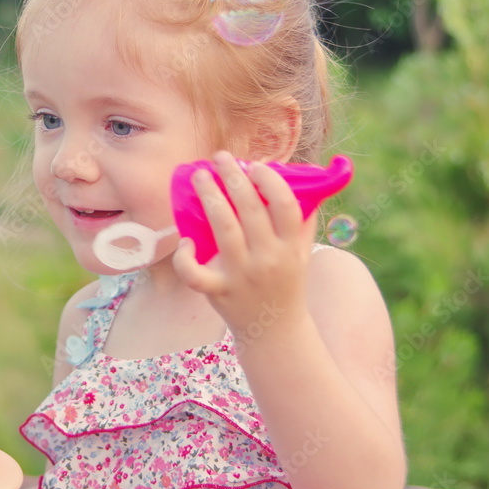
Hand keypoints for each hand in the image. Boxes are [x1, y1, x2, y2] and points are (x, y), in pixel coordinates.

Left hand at [173, 151, 316, 335]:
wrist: (275, 331)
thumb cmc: (287, 282)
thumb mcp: (302, 252)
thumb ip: (302, 218)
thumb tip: (301, 177)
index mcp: (291, 247)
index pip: (285, 205)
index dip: (270, 180)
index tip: (256, 165)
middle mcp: (268, 259)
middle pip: (250, 209)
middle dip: (233, 177)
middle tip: (220, 157)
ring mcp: (242, 276)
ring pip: (222, 229)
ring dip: (209, 197)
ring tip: (200, 176)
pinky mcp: (218, 292)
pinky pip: (195, 274)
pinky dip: (186, 258)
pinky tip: (186, 240)